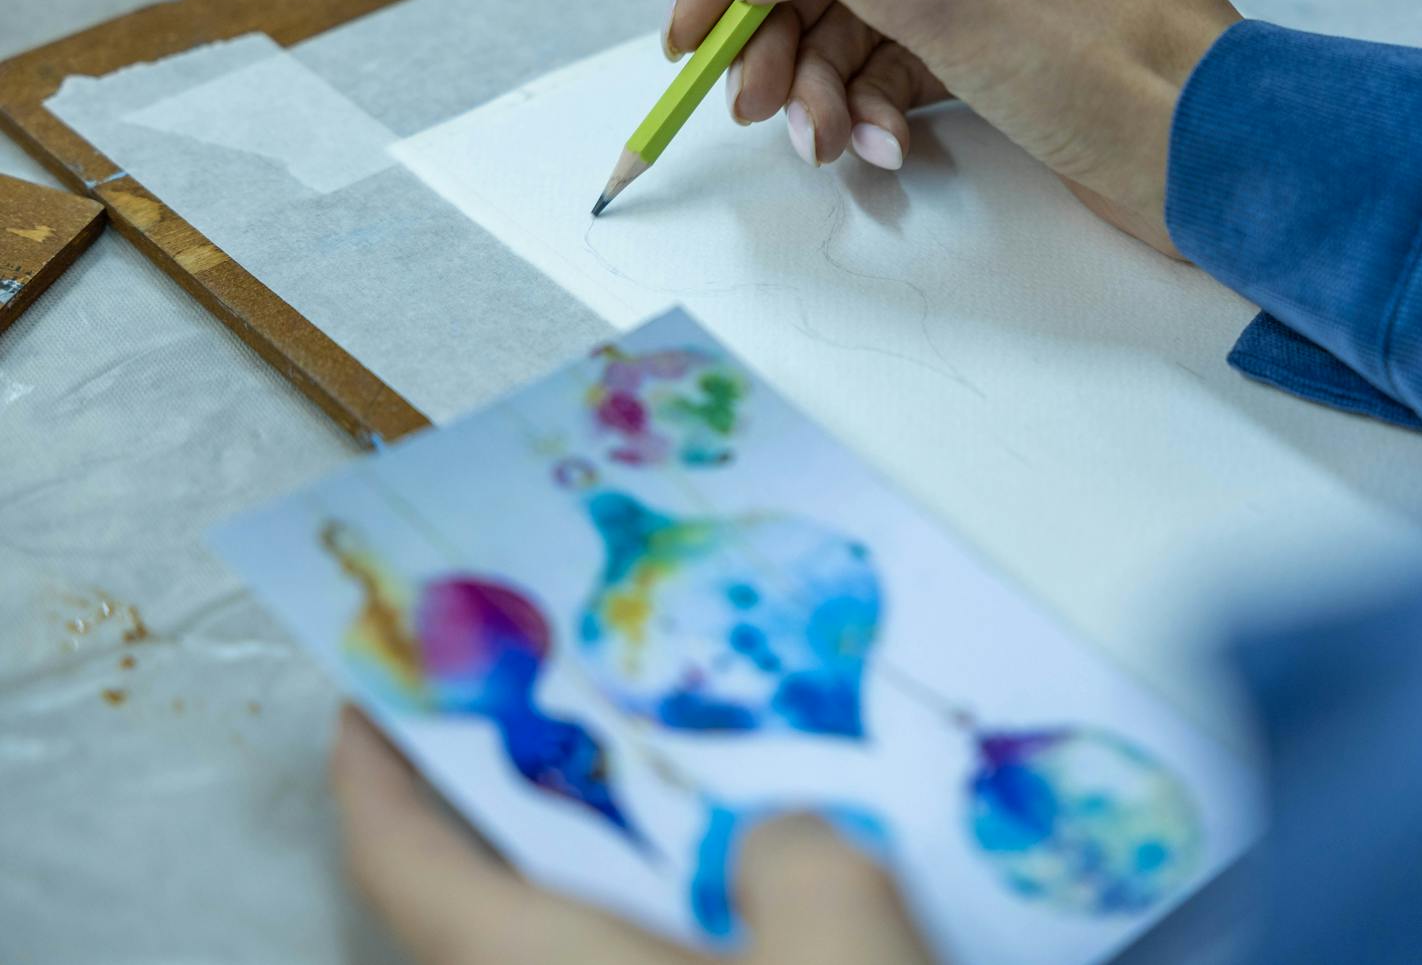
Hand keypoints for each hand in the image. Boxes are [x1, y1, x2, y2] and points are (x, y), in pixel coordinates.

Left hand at [330, 708, 933, 964]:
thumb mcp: (844, 938)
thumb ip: (801, 851)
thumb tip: (781, 839)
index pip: (402, 865)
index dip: (373, 771)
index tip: (371, 689)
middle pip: (478, 909)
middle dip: (508, 806)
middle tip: (575, 710)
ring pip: (560, 961)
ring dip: (598, 883)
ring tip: (685, 801)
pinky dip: (651, 942)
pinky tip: (746, 916)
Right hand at [667, 0, 1240, 256]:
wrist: (1209, 160)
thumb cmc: (1107, 59)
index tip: (692, 24)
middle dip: (786, 36)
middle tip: (751, 102)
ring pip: (859, 11)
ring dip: (827, 85)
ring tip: (827, 144)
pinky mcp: (1003, 32)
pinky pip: (901, 55)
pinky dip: (876, 105)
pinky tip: (882, 149)